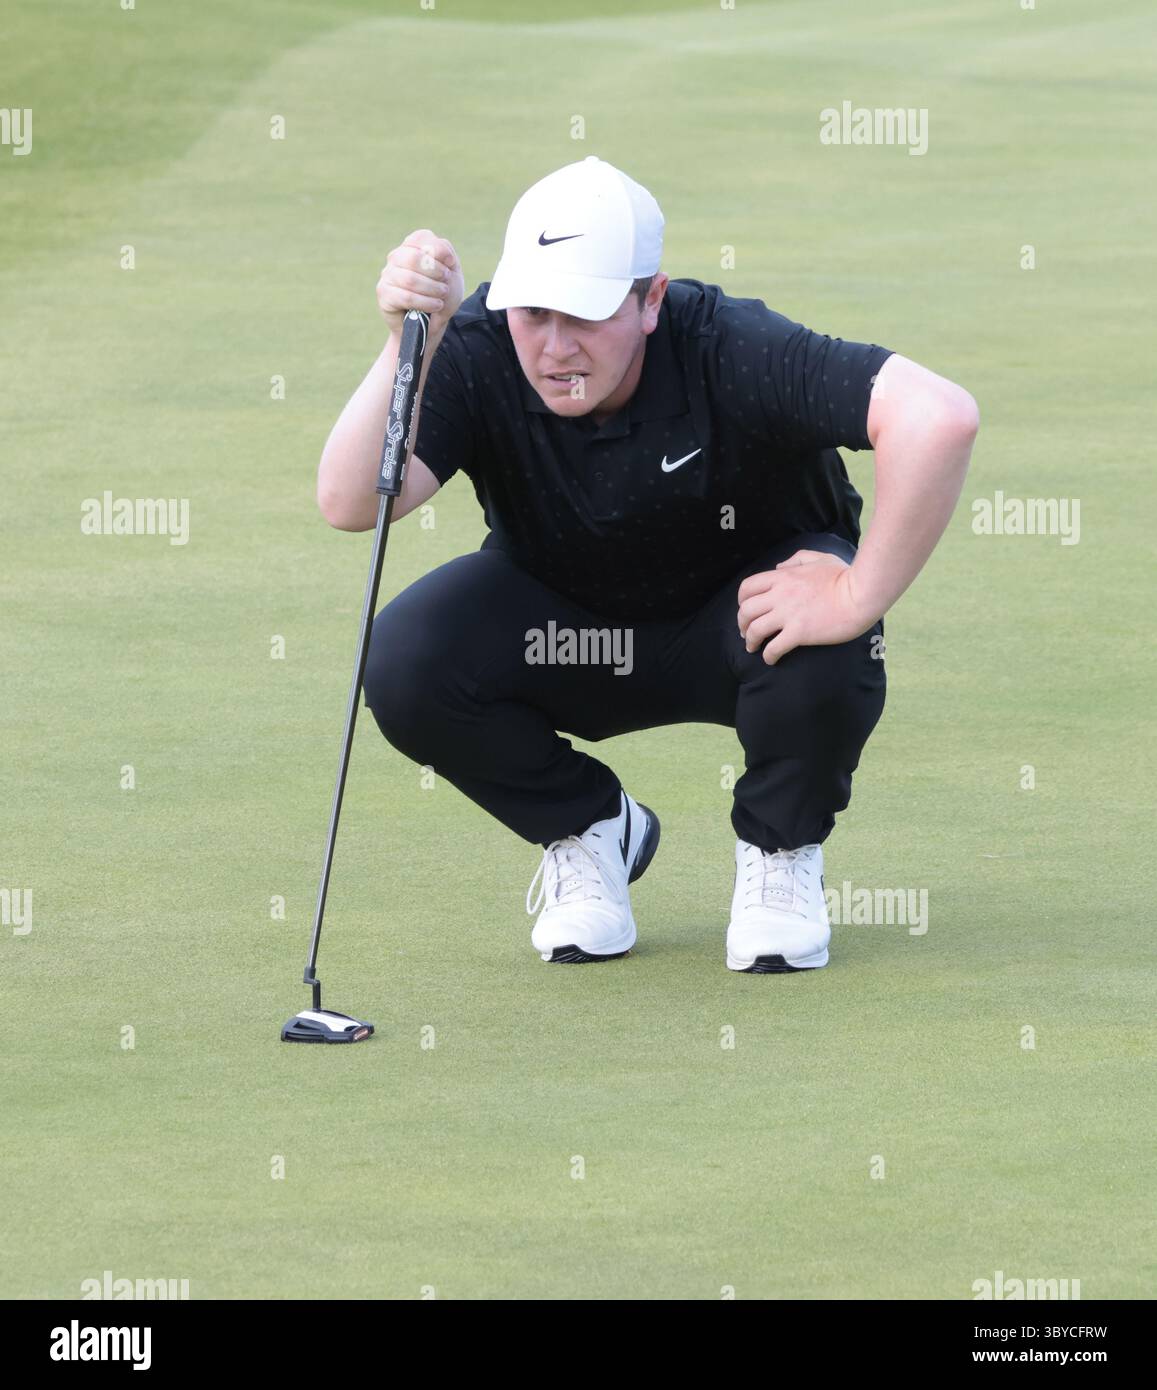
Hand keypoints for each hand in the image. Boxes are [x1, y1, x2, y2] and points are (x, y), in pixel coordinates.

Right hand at [376, 230, 464, 337]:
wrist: (431, 324)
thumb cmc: (440, 295)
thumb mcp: (452, 272)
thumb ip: (446, 254)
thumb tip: (437, 251)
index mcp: (412, 246)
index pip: (421, 237)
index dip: (439, 251)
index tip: (451, 266)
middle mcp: (397, 257)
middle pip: (415, 257)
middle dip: (436, 272)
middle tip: (445, 285)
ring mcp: (388, 274)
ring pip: (410, 279)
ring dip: (432, 290)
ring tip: (441, 297)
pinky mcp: (384, 293)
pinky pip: (405, 297)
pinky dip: (425, 302)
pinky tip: (435, 306)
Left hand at [737, 549, 876, 665]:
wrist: (861, 594)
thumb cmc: (845, 575)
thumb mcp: (819, 558)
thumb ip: (796, 559)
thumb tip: (778, 568)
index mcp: (782, 577)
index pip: (747, 587)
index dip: (741, 601)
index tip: (746, 611)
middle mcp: (780, 595)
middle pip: (746, 610)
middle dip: (741, 624)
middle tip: (746, 633)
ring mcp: (788, 614)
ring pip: (755, 630)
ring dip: (750, 641)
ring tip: (753, 648)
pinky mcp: (799, 632)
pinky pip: (774, 647)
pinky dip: (768, 655)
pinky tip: (771, 659)